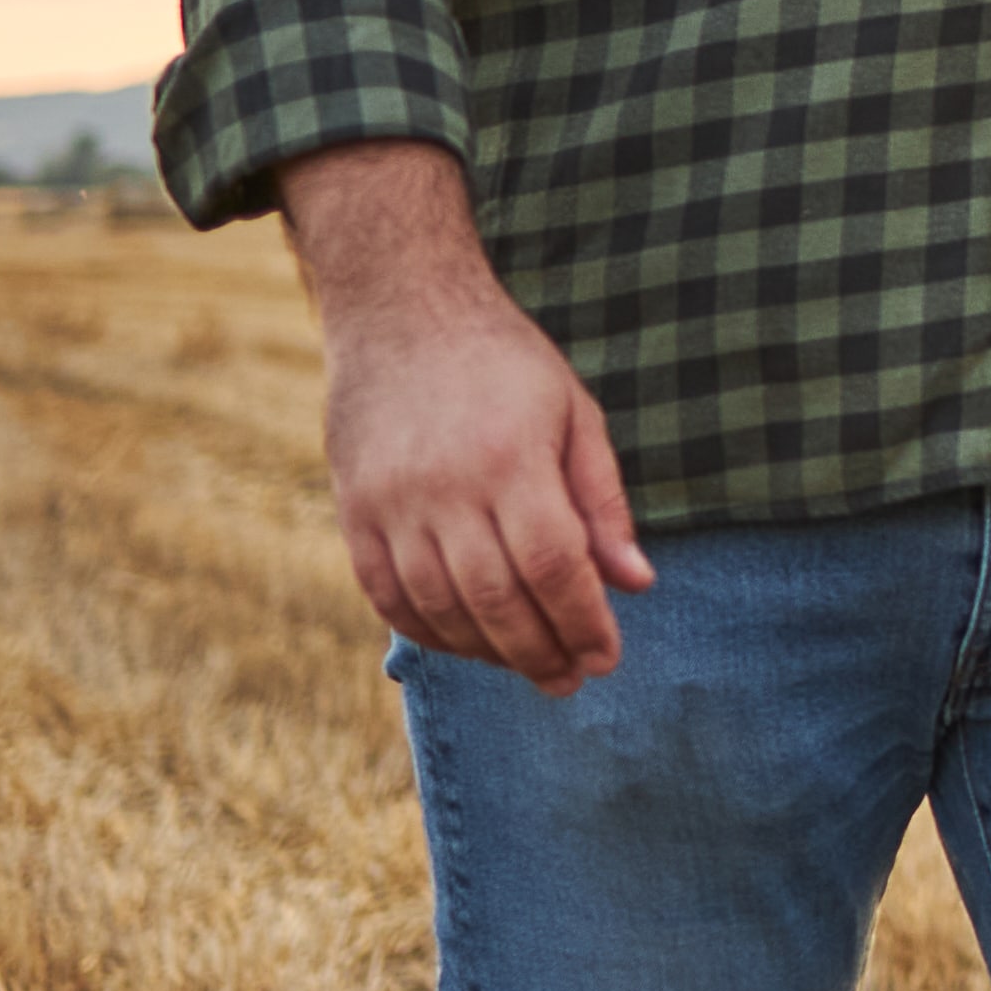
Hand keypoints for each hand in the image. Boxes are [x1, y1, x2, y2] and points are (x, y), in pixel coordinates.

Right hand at [288, 139, 656, 695]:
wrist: (401, 312)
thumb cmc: (505, 364)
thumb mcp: (574, 414)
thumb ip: (603, 503)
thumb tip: (637, 583)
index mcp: (510, 458)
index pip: (553, 564)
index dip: (582, 621)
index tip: (605, 657)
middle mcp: (445, 486)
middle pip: (496, 598)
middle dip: (540, 650)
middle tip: (569, 679)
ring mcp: (391, 502)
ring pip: (440, 606)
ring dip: (487, 651)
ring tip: (527, 664)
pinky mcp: (353, 512)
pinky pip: (387, 595)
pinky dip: (428, 631)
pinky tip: (465, 642)